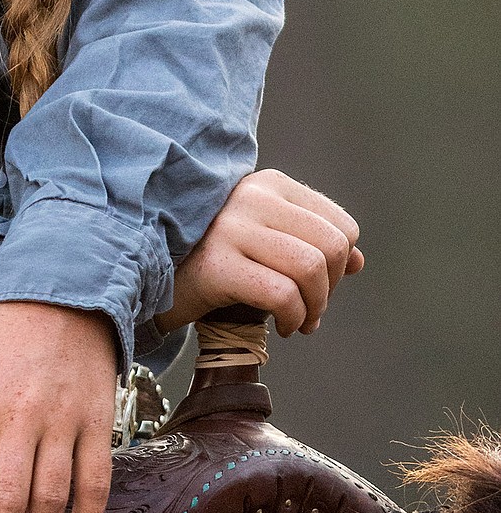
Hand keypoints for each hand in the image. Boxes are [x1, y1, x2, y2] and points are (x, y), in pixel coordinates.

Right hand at [155, 168, 362, 338]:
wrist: (155, 278)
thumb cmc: (217, 261)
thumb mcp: (266, 245)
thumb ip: (311, 245)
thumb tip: (358, 261)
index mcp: (269, 184)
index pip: (341, 225)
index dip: (340, 266)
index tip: (318, 287)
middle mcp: (252, 196)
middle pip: (332, 246)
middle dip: (331, 289)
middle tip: (310, 310)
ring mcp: (231, 227)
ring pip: (311, 268)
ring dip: (315, 308)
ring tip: (299, 322)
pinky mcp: (217, 263)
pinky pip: (283, 295)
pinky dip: (294, 318)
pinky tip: (282, 328)